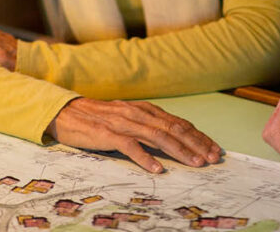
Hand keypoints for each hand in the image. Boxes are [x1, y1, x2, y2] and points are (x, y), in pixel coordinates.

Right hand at [47, 98, 221, 173]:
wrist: (66, 112)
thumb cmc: (99, 119)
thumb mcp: (128, 119)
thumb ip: (148, 127)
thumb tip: (173, 141)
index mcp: (145, 110)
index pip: (178, 123)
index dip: (198, 136)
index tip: (213, 149)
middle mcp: (138, 114)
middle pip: (173, 128)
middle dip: (195, 143)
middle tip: (211, 158)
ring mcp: (123, 123)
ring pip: (157, 136)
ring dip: (179, 151)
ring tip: (194, 163)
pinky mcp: (107, 133)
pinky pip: (129, 146)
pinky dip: (145, 157)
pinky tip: (157, 169)